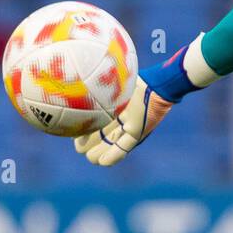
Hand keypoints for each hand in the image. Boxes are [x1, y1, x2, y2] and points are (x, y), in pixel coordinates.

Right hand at [72, 37, 209, 166]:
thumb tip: (76, 69)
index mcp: (116, 108)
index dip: (84, 130)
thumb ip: (97, 79)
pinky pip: (124, 146)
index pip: (97, 122)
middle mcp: (122, 118)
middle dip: (90, 144)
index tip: (73, 135)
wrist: (159, 82)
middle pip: (103, 136)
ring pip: (112, 144)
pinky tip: (103, 163)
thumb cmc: (135, 76)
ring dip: (100, 153)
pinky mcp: (139, 131)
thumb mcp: (113, 78)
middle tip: (80, 148)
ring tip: (91, 158)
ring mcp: (131, 126)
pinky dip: (114, 155)